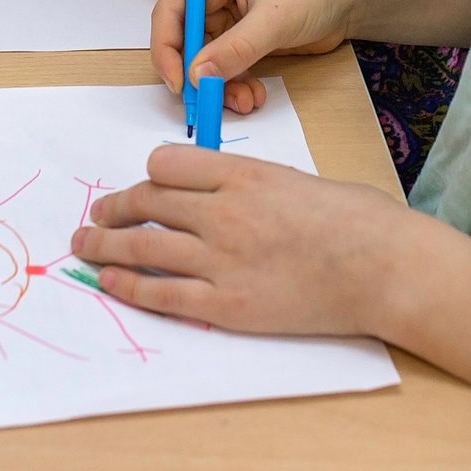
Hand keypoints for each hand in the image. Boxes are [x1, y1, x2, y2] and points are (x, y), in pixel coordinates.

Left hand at [71, 142, 428, 335]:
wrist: (386, 269)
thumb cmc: (358, 222)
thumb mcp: (298, 180)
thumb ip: (251, 184)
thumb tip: (218, 196)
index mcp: (245, 173)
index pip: (168, 163)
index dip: (149, 175)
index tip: (143, 186)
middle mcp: (225, 212)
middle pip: (147, 201)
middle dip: (114, 208)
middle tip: (97, 216)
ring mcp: (222, 260)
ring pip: (142, 246)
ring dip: (104, 245)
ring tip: (84, 246)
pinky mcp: (226, 306)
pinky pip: (161, 294)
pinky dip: (128, 286)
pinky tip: (109, 282)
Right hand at [151, 0, 355, 113]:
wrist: (352, 1)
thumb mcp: (275, 19)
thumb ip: (235, 49)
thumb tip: (196, 76)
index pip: (171, 8)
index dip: (167, 48)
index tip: (178, 83)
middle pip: (183, 38)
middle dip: (197, 73)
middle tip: (208, 103)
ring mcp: (223, 12)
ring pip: (203, 58)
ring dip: (218, 84)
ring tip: (245, 102)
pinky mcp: (237, 35)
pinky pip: (222, 66)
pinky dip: (233, 84)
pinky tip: (252, 96)